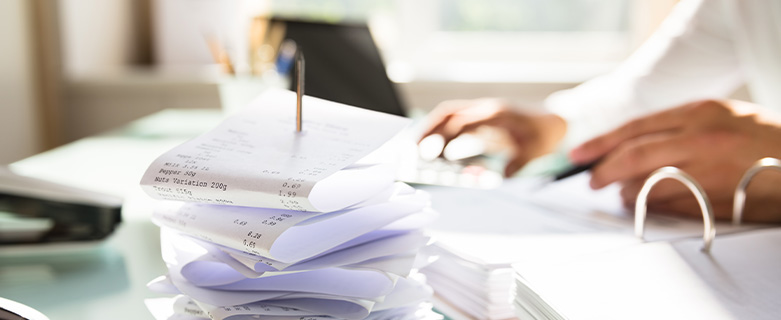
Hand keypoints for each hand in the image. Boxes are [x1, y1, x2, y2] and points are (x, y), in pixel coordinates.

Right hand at [419, 98, 565, 176]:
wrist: (556, 120)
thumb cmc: (544, 136)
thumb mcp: (533, 153)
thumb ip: (515, 165)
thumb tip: (497, 177)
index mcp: (496, 115)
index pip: (463, 122)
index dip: (445, 136)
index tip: (431, 152)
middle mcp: (485, 109)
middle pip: (449, 113)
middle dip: (429, 130)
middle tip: (414, 149)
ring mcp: (481, 111)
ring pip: (449, 114)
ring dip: (432, 129)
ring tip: (417, 148)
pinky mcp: (480, 117)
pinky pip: (456, 121)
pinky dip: (442, 132)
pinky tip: (434, 149)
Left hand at [570, 99, 780, 222]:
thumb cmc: (761, 140)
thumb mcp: (720, 116)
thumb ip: (677, 127)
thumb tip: (631, 146)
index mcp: (698, 113)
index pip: (635, 127)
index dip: (601, 143)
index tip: (579, 154)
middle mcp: (700, 139)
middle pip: (634, 155)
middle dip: (604, 169)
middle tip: (591, 180)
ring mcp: (708, 170)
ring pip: (647, 183)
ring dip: (627, 192)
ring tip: (622, 193)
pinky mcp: (714, 198)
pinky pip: (669, 205)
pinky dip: (650, 206)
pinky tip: (646, 205)